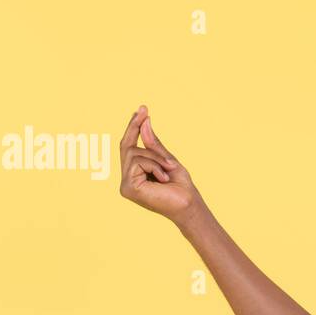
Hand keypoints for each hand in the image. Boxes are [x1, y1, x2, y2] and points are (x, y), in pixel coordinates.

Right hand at [118, 105, 203, 225]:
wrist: (189, 204)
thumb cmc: (181, 186)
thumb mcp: (167, 159)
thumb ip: (153, 144)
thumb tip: (144, 122)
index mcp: (135, 174)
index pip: (129, 147)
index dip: (133, 128)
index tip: (141, 110)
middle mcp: (127, 179)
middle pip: (126, 147)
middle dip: (135, 128)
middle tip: (144, 111)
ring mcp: (126, 185)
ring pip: (134, 154)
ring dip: (156, 157)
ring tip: (169, 169)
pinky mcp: (128, 188)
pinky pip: (137, 163)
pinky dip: (154, 166)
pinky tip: (164, 178)